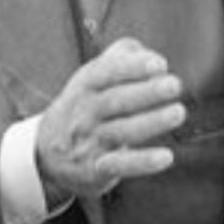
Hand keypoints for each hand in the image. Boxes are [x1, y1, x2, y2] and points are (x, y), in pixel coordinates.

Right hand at [36, 37, 182, 202]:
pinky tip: (165, 157)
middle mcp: (86, 112)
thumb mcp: (92, 76)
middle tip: (174, 84)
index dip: (133, 67)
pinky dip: (142, 162)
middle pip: (116, 100)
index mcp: (86, 85)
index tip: (159, 64)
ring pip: (122, 131)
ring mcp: (91, 141)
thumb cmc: (83, 106)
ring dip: (151, 122)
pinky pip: (121, 165)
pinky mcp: (98, 169)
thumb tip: (151, 55)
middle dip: (146, 92)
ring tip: (178, 112)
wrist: (45, 153)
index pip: (107, 72)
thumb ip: (121, 57)